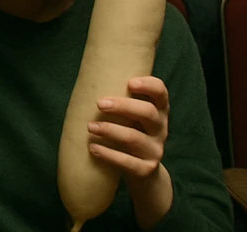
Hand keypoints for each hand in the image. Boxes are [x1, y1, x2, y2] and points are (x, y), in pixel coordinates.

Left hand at [88, 77, 172, 226]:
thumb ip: (120, 96)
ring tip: (90, 126)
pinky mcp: (147, 169)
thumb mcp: (131, 114)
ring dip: (110, 130)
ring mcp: (156, 150)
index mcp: (158, 110)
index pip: (161, 93)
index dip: (149, 86)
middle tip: (99, 103)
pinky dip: (108, 154)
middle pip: (148, 112)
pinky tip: (93, 147)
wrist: (143, 172)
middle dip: (123, 106)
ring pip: (134, 138)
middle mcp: (161, 129)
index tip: (130, 83)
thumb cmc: (130, 130)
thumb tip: (87, 76)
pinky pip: (128, 162)